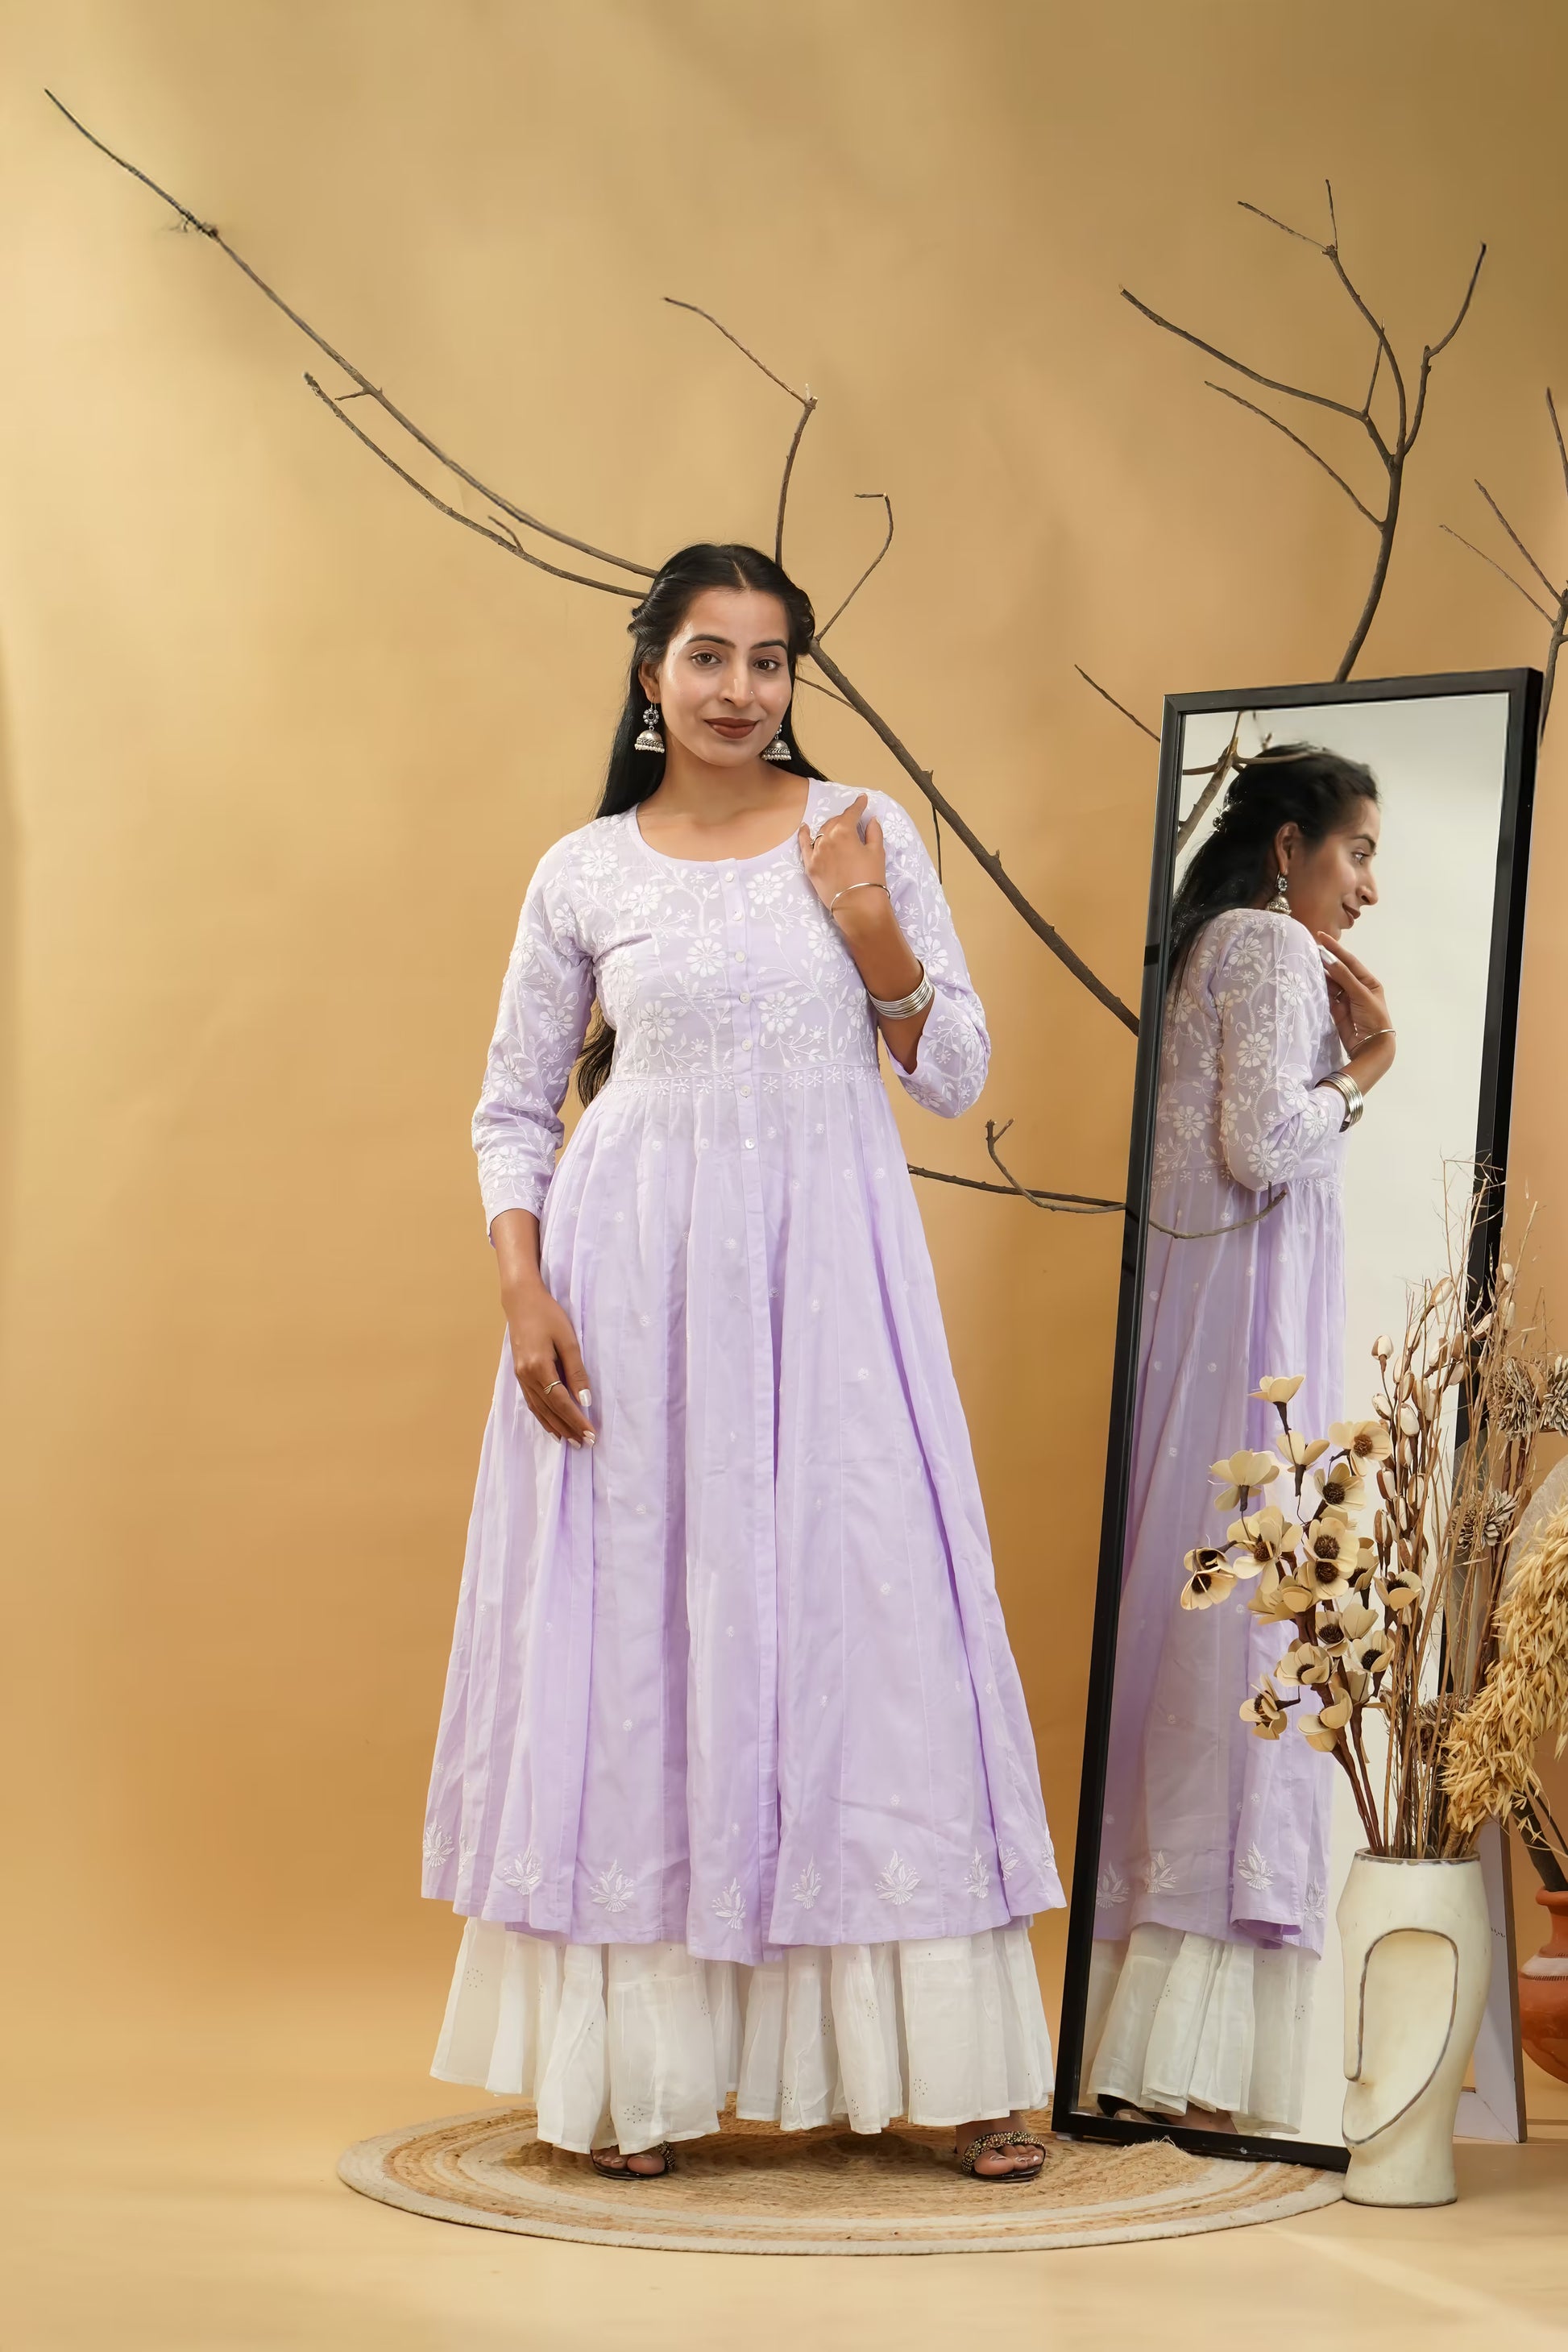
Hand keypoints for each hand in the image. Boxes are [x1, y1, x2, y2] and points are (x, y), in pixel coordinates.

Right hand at [505, 1284, 595, 1447]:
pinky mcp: (519, 1374)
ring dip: (555, 1427)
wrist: (521, 1301)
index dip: (577, 1420)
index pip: (562, 1402)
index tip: (591, 1434)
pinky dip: (542, 1417)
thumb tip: (585, 1400)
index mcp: (539, 1368)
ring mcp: (520, 1377)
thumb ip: (576, 1371)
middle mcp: (526, 1377)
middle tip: (584, 1444)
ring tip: (570, 1441)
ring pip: (539, 1410)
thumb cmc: (548, 1315)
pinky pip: (532, 1402)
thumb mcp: (568, 1340)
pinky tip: (551, 1424)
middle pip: (550, 1410)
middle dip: (568, 1428)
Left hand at [798, 790, 885, 916]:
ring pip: (822, 832)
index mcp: (844, 831)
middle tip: (853, 819)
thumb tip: (871, 819)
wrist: (857, 907)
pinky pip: (804, 845)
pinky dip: (804, 835)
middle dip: (845, 818)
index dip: (858, 805)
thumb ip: (873, 832)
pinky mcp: (810, 866)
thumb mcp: (877, 852)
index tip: (862, 799)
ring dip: (830, 827)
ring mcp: (816, 852)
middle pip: (835, 822)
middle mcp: (827, 838)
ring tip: (838, 827)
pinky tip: (805, 827)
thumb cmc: (871, 878)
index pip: (851, 813)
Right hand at [1315, 932, 1393, 1059]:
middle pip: (1338, 971)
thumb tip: (1329, 959)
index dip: (1335, 949)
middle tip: (1308, 950)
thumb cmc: (1373, 1018)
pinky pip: (1326, 996)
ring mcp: (1345, 999)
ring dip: (1321, 975)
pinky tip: (1310, 982)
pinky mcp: (1336, 1010)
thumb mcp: (1361, 995)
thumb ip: (1345, 977)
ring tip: (1306, 964)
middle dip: (1325, 961)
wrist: (1371, 1046)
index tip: (1321, 937)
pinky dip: (1319, 990)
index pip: (1349, 961)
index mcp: (1367, 982)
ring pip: (1331, 983)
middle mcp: (1356, 988)